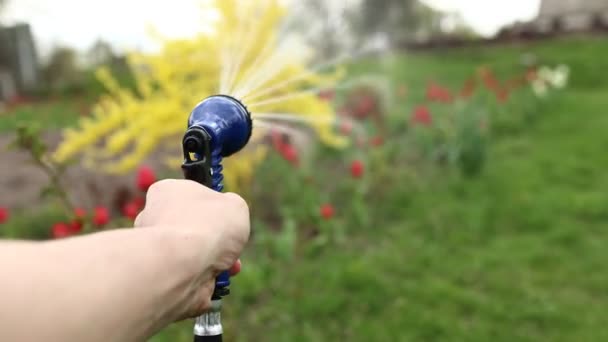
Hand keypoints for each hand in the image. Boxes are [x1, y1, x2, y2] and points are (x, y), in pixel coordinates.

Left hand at [134, 179, 249, 316]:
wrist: (184, 266)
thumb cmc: (209, 227)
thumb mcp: (236, 204)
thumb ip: (232, 207)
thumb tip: (228, 217)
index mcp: (167, 192)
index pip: (188, 195)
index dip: (212, 207)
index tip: (226, 216)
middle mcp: (155, 218)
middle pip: (192, 226)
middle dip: (217, 239)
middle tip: (232, 245)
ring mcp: (156, 249)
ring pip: (193, 254)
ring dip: (216, 260)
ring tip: (230, 264)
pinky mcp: (161, 276)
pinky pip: (189, 275)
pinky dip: (206, 278)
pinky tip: (217, 277)